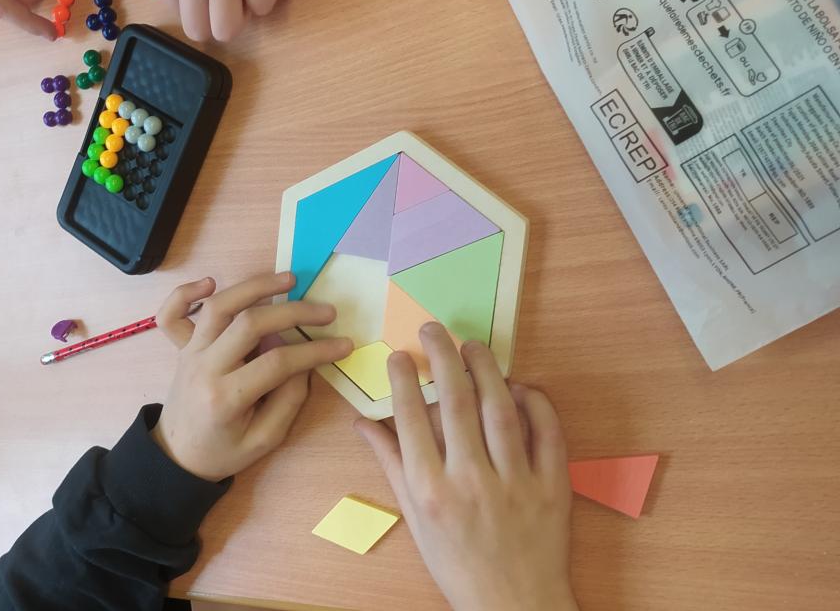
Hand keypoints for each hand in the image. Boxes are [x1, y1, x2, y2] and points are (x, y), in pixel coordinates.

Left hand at [152, 273, 352, 481]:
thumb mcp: (265, 439)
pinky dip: (185, 293)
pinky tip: (210, 282)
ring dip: (254, 286)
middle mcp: (205, 367)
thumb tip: (302, 359)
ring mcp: (189, 353)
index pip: (277, 362)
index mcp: (226, 398)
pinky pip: (172, 315)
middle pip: (249, 324)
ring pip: (218, 307)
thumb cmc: (224, 451)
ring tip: (289, 279)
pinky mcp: (180, 347)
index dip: (315, 351)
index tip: (343, 345)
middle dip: (294, 312)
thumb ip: (288, 399)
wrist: (178, 457)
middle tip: (326, 311)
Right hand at [355, 324, 576, 610]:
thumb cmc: (456, 564)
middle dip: (442, 358)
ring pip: (501, 410)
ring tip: (472, 346)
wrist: (514, 604)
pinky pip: (547, 433)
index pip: (412, 419)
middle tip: (433, 331)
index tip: (397, 355)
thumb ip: (391, 466)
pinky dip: (535, 403)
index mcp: (430, 491)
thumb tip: (363, 423)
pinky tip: (520, 385)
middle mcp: (470, 481)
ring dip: (486, 369)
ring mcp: (515, 482)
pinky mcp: (552, 486)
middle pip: (456, 403)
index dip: (402, 379)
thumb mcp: (414, 519)